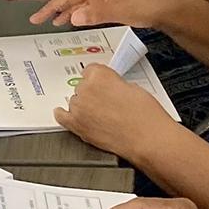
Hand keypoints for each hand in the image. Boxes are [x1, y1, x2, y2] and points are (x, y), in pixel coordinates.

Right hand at [27, 0, 166, 28]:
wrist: (160, 8)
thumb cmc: (142, 3)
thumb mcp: (117, 10)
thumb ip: (93, 14)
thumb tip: (72, 18)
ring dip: (55, 7)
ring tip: (37, 17)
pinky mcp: (102, 1)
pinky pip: (80, 5)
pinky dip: (69, 12)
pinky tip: (62, 20)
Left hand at [54, 63, 170, 157]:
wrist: (147, 138)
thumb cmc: (145, 115)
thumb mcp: (133, 87)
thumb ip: (115, 84)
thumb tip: (110, 88)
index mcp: (100, 74)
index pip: (90, 70)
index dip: (98, 78)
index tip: (101, 82)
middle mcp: (86, 89)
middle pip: (82, 86)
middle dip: (92, 93)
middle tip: (106, 102)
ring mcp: (79, 108)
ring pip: (75, 101)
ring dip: (83, 105)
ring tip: (99, 114)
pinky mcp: (77, 126)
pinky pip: (61, 117)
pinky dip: (62, 115)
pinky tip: (63, 113)